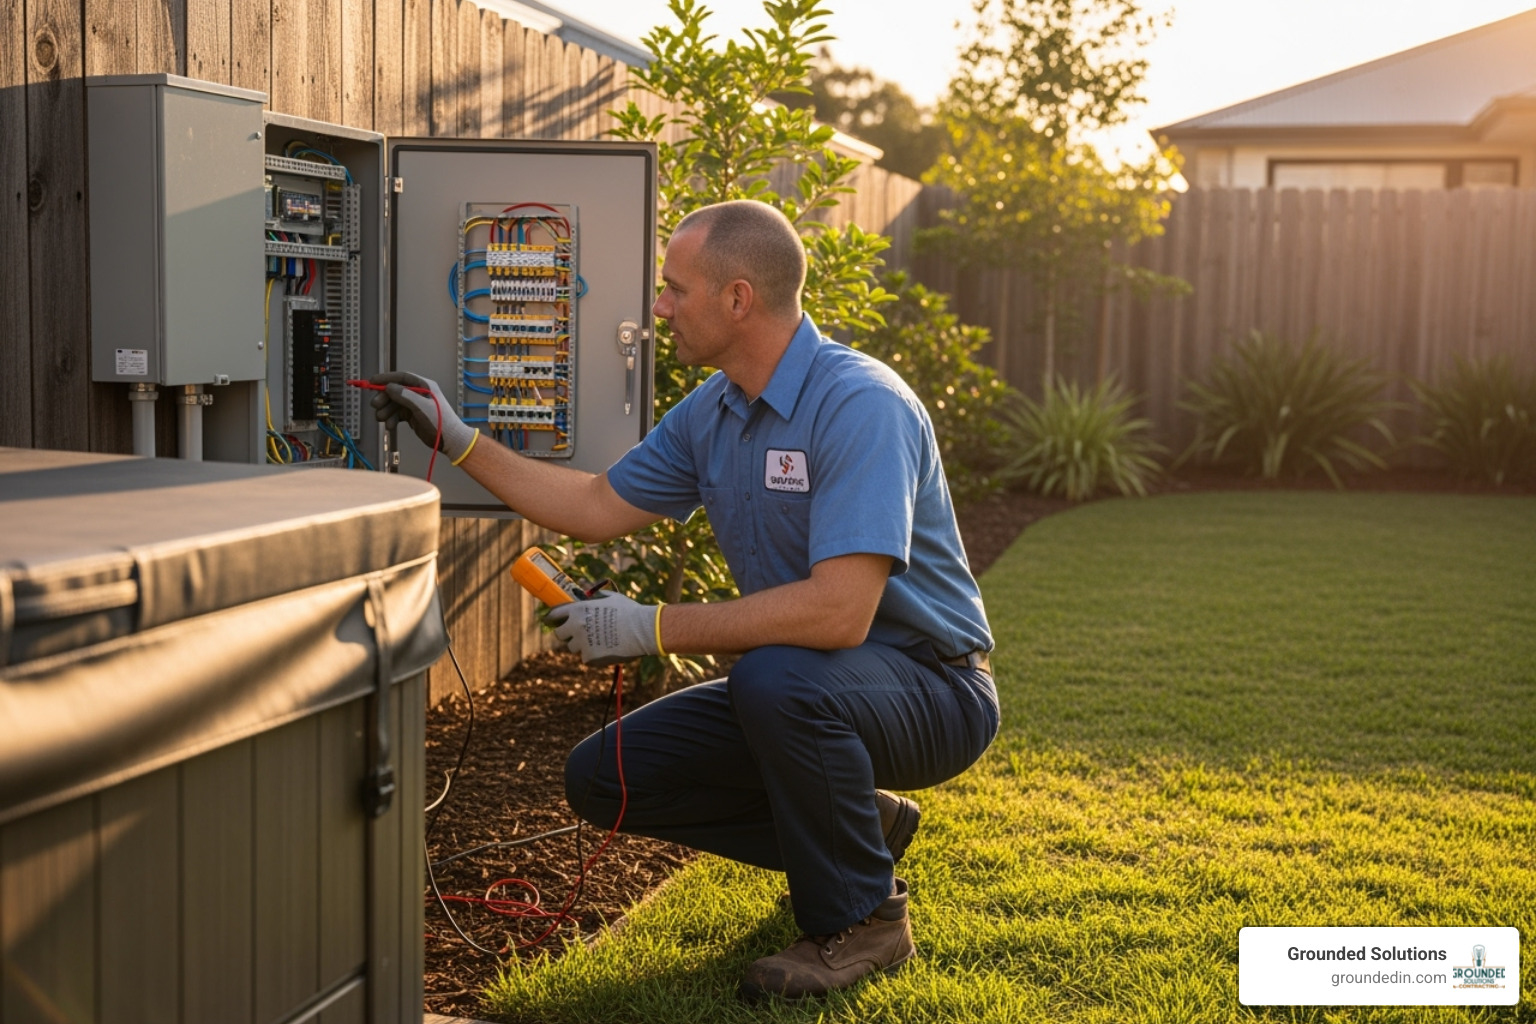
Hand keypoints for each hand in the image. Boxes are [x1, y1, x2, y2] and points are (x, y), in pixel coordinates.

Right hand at [368, 371, 477, 462]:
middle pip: (396, 391)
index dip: (386, 378)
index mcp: (424, 386)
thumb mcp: (422, 407)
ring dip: (386, 411)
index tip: (372, 382)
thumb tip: (389, 387)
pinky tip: (389, 426)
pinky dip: (392, 419)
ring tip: (381, 419)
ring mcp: (416, 405)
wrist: (451, 440)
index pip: (402, 377)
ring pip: (395, 404)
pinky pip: (398, 414)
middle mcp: (419, 393)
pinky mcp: (413, 416)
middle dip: (384, 397)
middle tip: (375, 405)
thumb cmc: (440, 422)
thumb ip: (405, 396)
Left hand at [545, 592, 661, 667]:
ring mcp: (582, 643)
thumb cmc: (628, 611)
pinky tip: (606, 648)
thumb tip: (584, 591)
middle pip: (560, 634)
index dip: (553, 618)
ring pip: (573, 647)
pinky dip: (593, 655)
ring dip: (581, 644)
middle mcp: (576, 626)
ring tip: (600, 640)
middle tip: (579, 633)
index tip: (552, 621)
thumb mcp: (609, 598)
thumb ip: (593, 597)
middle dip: (567, 633)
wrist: (643, 630)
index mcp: (578, 610)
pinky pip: (586, 657)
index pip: (554, 614)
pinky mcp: (590, 658)